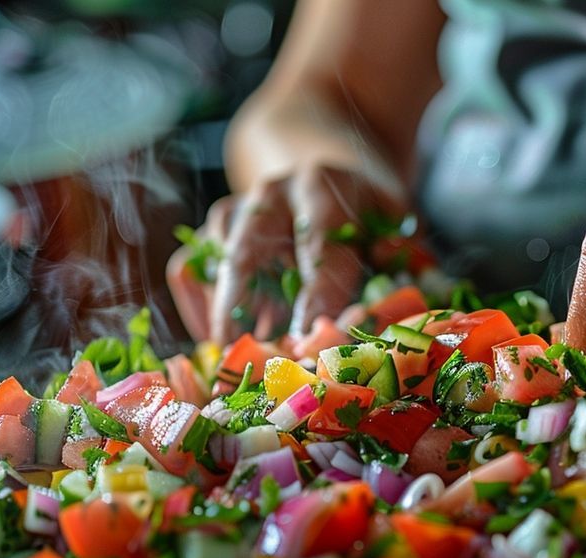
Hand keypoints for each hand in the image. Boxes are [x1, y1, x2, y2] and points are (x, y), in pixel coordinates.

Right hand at [167, 165, 404, 344]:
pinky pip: (188, 268)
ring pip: (214, 262)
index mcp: (320, 186)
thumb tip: (393, 264)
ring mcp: (237, 209)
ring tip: (233, 356)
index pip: (317, 242)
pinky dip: (197, 306)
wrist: (326, 174)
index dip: (316, 290)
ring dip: (222, 313)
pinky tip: (217, 341)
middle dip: (246, 307)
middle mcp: (270, 194)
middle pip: (248, 251)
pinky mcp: (214, 231)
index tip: (311, 331)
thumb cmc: (365, 209)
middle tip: (247, 353)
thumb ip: (398, 242)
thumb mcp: (393, 213)